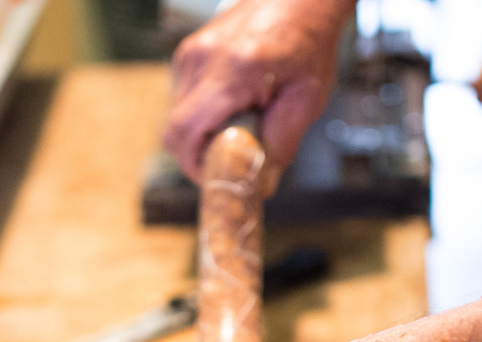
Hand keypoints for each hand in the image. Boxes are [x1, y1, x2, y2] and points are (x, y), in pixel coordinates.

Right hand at [166, 0, 355, 193]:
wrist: (299, 0)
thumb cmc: (308, 43)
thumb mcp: (307, 99)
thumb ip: (283, 143)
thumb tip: (261, 184)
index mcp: (232, 71)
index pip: (185, 131)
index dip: (193, 165)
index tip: (215, 178)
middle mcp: (202, 59)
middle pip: (173, 129)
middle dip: (196, 156)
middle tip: (225, 165)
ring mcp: (191, 53)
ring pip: (176, 115)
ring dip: (200, 134)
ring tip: (233, 132)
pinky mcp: (188, 52)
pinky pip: (183, 97)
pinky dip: (202, 114)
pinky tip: (229, 110)